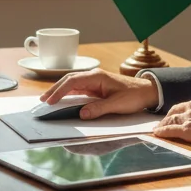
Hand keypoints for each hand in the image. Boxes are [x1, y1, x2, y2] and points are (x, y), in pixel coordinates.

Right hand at [40, 69, 157, 119]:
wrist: (147, 91)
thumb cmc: (134, 96)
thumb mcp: (117, 104)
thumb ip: (99, 108)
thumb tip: (81, 114)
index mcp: (97, 77)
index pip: (73, 81)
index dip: (60, 91)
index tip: (50, 100)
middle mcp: (93, 77)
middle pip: (69, 80)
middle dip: (55, 89)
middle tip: (43, 100)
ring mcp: (94, 81)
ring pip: (72, 84)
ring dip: (60, 90)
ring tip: (48, 100)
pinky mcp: (96, 88)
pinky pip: (78, 89)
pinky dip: (68, 93)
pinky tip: (62, 99)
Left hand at [153, 94, 190, 148]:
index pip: (186, 105)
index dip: (180, 110)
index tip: (176, 114)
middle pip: (175, 110)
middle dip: (168, 116)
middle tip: (163, 122)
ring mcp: (188, 116)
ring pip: (171, 119)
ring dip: (163, 124)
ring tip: (158, 128)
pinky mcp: (186, 129)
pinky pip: (170, 130)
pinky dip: (162, 131)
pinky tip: (157, 133)